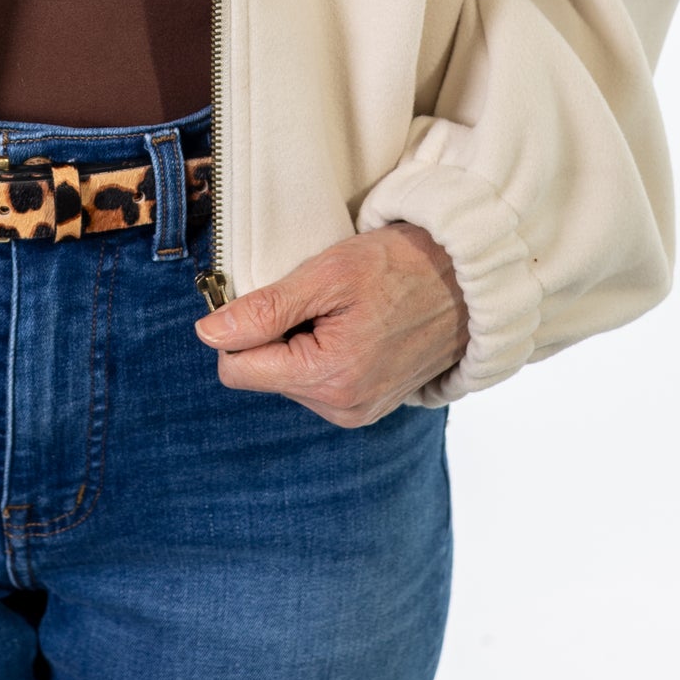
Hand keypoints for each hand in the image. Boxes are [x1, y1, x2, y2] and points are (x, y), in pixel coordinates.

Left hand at [194, 221, 467, 426]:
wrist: (471, 281)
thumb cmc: (403, 266)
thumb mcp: (328, 275)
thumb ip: (265, 309)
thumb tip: (209, 334)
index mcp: (328, 380)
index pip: (236, 368)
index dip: (242, 327)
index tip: (276, 295)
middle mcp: (341, 409)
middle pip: (263, 373)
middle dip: (278, 334)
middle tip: (321, 300)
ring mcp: (358, 412)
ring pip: (289, 377)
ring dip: (302, 342)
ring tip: (345, 311)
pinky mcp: (369, 407)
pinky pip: (318, 382)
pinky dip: (324, 352)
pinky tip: (357, 327)